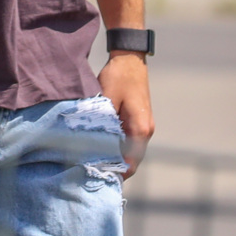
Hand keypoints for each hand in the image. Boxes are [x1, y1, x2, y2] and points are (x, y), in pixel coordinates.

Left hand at [98, 52, 153, 178]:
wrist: (130, 58)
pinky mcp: (138, 121)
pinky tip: (100, 147)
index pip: (130, 163)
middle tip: (90, 172)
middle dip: (113, 167)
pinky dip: (116, 147)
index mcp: (140, 129)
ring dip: (114, 157)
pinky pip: (128, 141)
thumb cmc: (118, 76)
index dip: (115, 173)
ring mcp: (143, 127)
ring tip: (93, 162)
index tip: (96, 177)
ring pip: (129, 151)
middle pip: (130, 160)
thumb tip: (92, 144)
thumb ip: (103, 122)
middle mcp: (146, 131)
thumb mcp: (107, 98)